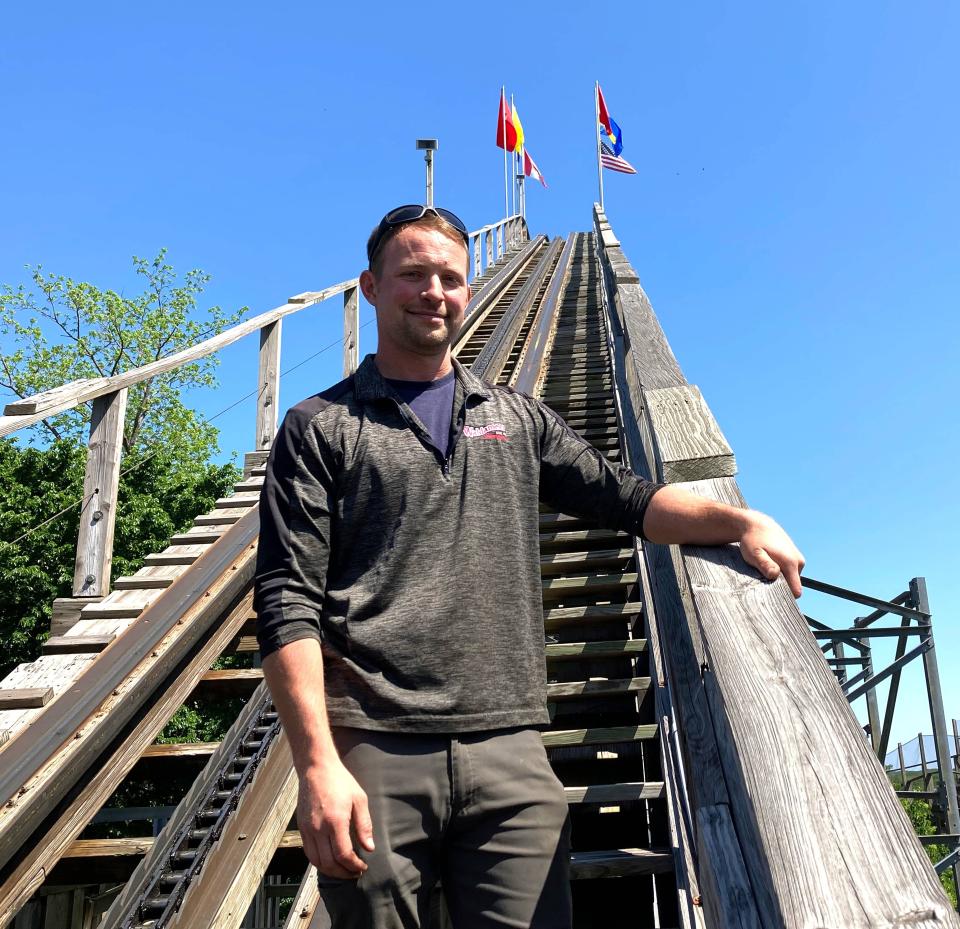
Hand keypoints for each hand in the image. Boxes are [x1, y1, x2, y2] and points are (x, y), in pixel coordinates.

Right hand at [297, 760, 374, 878]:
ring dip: (330, 871)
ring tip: (343, 870)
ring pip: (316, 861)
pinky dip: (319, 861)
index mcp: (335, 821)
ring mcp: (307, 829)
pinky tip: (330, 860)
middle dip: (343, 873)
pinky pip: (309, 852)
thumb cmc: (340, 781)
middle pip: (329, 863)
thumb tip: (369, 848)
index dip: (354, 866)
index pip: (343, 855)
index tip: (362, 867)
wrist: (316, 768)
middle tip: (354, 873)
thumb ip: (364, 825)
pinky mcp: (301, 828)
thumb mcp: (359, 799)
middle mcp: (319, 828)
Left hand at [738, 510, 804, 597]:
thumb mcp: (754, 553)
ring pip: (790, 578)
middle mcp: (799, 562)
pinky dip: (780, 572)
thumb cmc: (753, 540)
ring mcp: (798, 559)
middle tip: (762, 578)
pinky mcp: (795, 557)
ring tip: (764, 568)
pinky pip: (789, 572)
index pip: (796, 591)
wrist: (758, 525)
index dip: (784, 596)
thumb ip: (764, 564)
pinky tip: (769, 564)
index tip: (771, 594)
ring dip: (779, 578)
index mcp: (791, 563)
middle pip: (792, 586)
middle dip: (780, 586)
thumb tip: (775, 574)